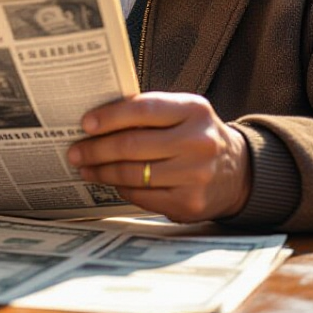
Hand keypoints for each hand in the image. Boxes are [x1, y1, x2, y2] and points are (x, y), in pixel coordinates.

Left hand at [67, 92, 250, 221]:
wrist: (238, 173)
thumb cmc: (196, 136)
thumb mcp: (183, 114)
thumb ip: (148, 112)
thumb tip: (97, 121)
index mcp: (194, 110)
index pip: (143, 110)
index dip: (109, 117)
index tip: (85, 124)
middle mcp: (198, 142)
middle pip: (132, 145)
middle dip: (96, 149)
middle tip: (75, 151)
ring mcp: (195, 175)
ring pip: (133, 174)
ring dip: (102, 171)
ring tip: (85, 167)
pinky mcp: (189, 203)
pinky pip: (142, 196)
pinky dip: (121, 188)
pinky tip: (110, 181)